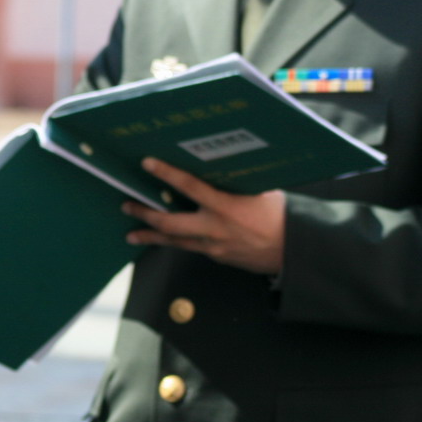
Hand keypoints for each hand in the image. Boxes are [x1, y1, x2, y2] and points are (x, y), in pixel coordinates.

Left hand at [123, 157, 286, 274]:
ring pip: (175, 242)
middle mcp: (215, 229)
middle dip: (145, 215)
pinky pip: (191, 248)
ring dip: (151, 236)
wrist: (295, 251)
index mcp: (226, 207)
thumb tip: (214, 165)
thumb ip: (233, 182)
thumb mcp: (259, 191)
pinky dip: (176, 243)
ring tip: (131, 234)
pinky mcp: (217, 258)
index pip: (190, 187)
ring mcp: (214, 247)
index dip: (167, 174)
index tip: (148, 163)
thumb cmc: (279, 215)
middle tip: (126, 206)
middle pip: (170, 223)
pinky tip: (164, 238)